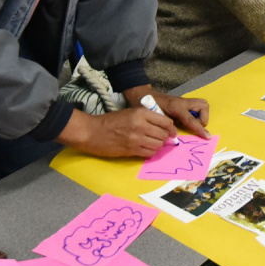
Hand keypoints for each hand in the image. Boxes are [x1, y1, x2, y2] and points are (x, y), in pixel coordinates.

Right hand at [56, 107, 175, 158]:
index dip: (171, 128)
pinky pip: (149, 153)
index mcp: (141, 113)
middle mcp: (141, 125)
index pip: (165, 121)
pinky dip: (151, 152)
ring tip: (153, 144)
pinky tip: (146, 149)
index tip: (172, 132)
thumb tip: (163, 126)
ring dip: (158, 145)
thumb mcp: (130, 113)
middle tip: (162, 139)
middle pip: (163, 134)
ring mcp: (136, 138)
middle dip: (165, 137)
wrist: (92, 131)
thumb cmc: (110, 121)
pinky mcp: (131, 150)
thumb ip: (146, 117)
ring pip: (158, 144)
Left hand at [148, 91, 211, 138]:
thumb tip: (176, 137)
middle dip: (202, 118)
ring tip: (191, 122)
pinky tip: (188, 118)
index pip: (191, 120)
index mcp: (176, 107)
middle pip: (204, 107)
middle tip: (193, 125)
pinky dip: (198, 114)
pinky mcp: (187, 102)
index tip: (208, 137)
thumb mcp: (158, 119)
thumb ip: (167, 127)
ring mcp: (186, 101)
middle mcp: (184, 102)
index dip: (200, 129)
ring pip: (203, 106)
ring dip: (201, 116)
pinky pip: (199, 107)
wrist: (149, 97)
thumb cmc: (152, 108)